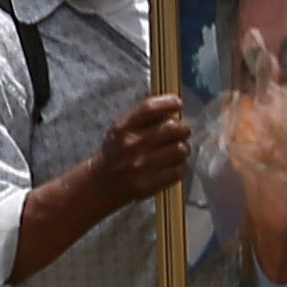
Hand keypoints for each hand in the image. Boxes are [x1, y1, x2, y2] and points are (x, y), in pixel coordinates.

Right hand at [88, 89, 192, 212]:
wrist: (103, 183)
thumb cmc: (117, 151)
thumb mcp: (122, 130)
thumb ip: (144, 118)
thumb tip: (174, 107)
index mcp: (123, 128)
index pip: (149, 108)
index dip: (168, 103)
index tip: (177, 104)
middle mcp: (131, 145)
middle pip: (171, 128)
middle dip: (183, 128)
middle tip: (183, 131)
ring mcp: (141, 166)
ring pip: (180, 149)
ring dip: (183, 148)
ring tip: (177, 150)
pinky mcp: (150, 184)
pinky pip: (179, 170)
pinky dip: (180, 166)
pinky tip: (173, 165)